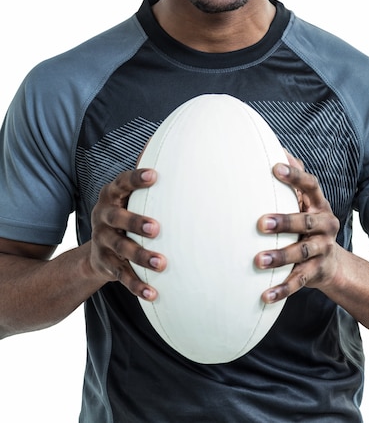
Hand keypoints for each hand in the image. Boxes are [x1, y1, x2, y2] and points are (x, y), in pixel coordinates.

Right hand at [89, 168, 166, 299]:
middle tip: (157, 228)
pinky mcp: (106, 264)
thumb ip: (148, 187)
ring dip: (141, 256)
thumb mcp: (129, 199)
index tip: (154, 175)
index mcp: (111, 196)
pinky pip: (122, 276)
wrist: (96, 254)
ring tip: (162, 263)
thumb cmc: (126, 216)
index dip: (135, 179)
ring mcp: (102, 241)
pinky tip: (153, 293)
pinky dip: (137, 285)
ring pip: (121, 249)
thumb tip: (185, 161)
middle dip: (135, 222)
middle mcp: (103, 216)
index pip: (121, 183)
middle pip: (116, 218)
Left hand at [255, 158, 339, 303]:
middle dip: (284, 222)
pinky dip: (282, 289)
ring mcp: (322, 250)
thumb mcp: (303, 200)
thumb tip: (277, 147)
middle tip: (260, 223)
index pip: (310, 185)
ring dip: (280, 257)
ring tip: (258, 261)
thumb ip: (292, 178)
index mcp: (318, 204)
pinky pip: (299, 282)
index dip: (295, 176)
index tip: (275, 167)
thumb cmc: (306, 221)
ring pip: (301, 254)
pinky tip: (264, 295)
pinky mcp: (316, 273)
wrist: (330, 262)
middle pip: (306, 222)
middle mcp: (325, 225)